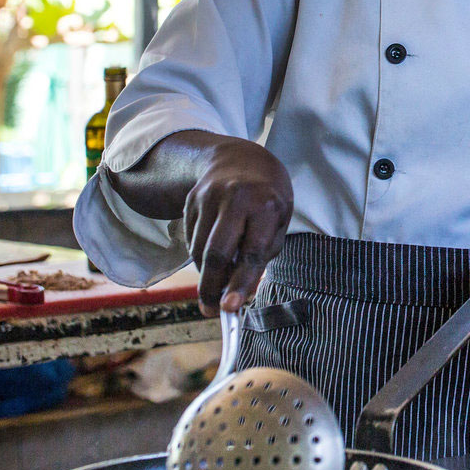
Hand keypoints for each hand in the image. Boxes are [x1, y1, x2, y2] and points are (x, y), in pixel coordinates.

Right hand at [181, 136, 292, 314]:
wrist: (241, 159)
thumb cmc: (267, 198)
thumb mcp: (279, 222)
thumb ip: (264, 256)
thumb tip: (241, 293)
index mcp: (266, 205)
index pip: (252, 252)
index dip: (240, 283)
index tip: (230, 308)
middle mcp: (235, 199)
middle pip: (215, 253)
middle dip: (211, 287)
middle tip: (211, 310)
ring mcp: (208, 197)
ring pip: (198, 249)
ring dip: (205, 274)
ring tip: (217, 282)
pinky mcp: (191, 200)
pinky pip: (190, 238)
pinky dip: (199, 255)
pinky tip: (212, 252)